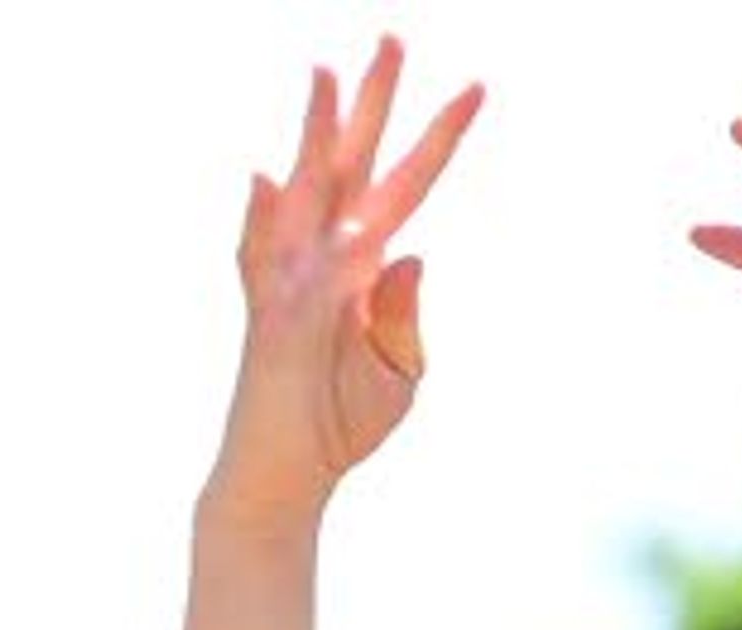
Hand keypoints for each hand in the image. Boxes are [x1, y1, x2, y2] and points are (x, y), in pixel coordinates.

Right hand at [213, 42, 484, 518]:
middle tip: (395, 37)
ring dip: (315, 135)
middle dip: (374, 101)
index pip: (408, 185)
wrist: (289, 474)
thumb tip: (412, 253)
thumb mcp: (399, 372)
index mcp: (366, 262)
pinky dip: (263, 223)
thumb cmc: (342, 420)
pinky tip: (265, 179)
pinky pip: (268, 265)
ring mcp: (293, 280)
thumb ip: (406, 317)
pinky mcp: (269, 319)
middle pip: (355, 162)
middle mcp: (326, 255)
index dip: (441, 138)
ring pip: (306, 191)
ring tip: (325, 73)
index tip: (477, 86)